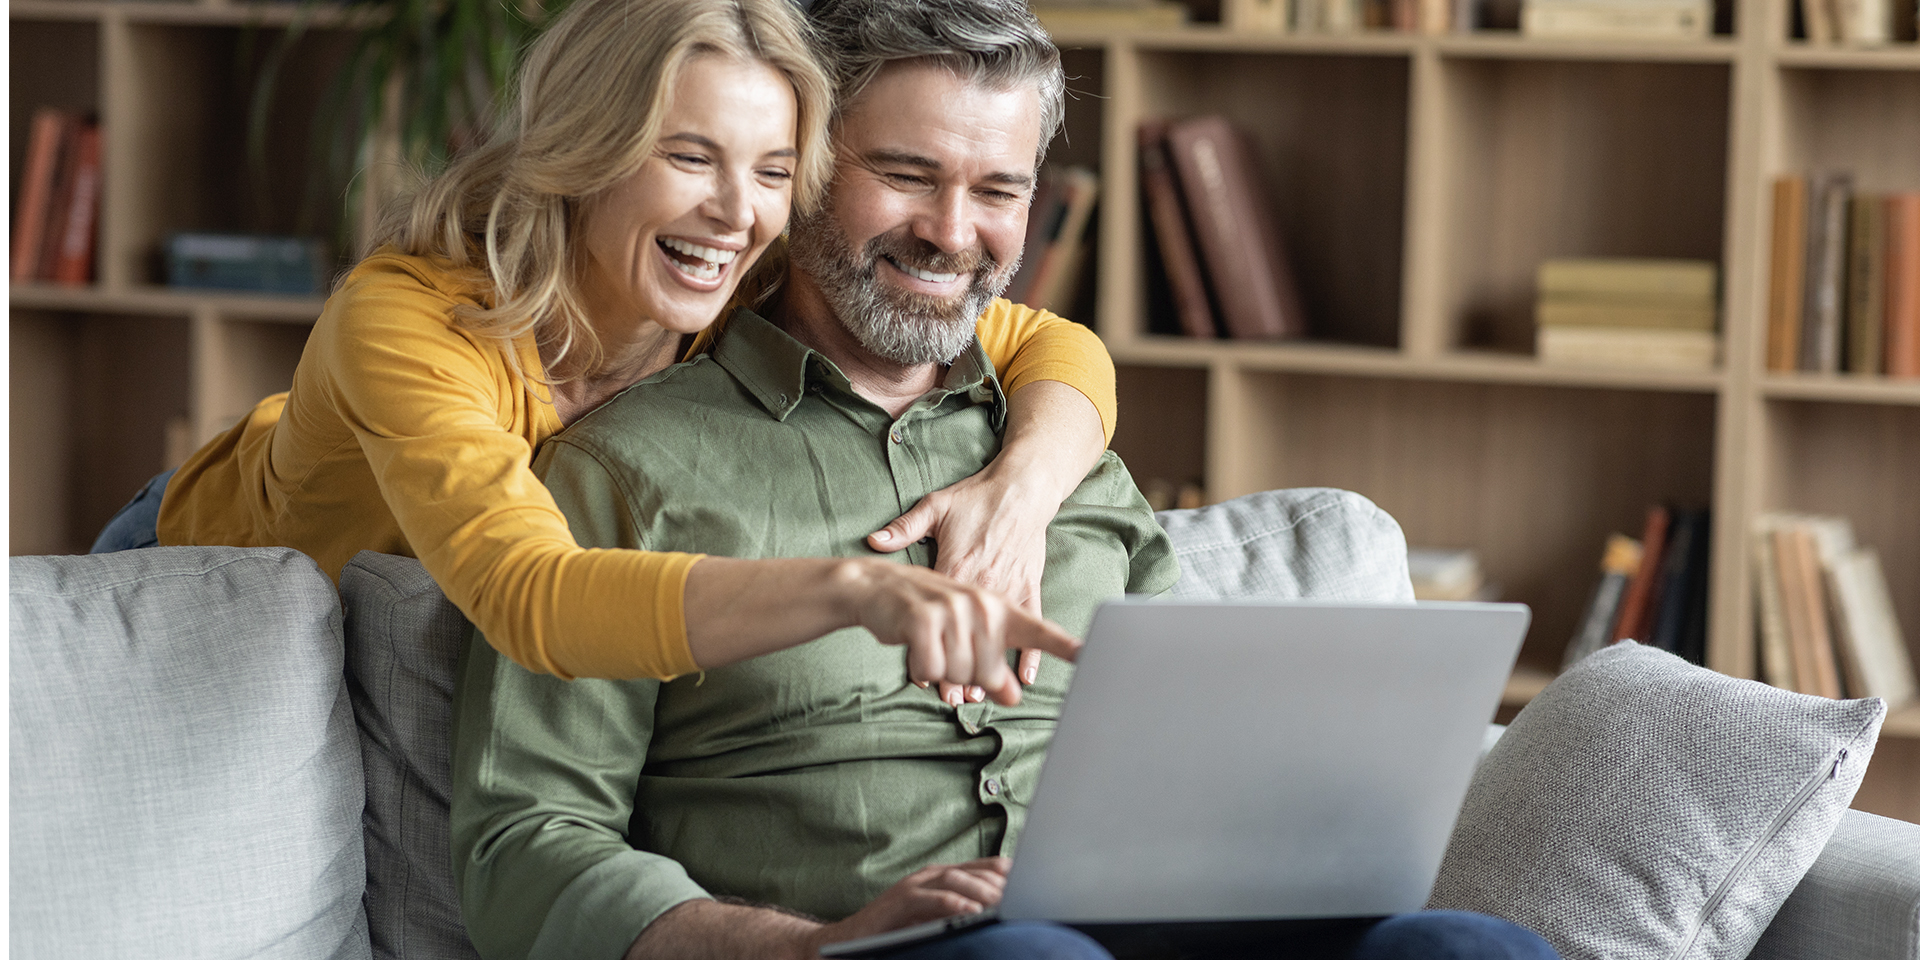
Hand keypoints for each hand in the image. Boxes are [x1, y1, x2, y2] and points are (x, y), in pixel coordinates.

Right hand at [805, 858, 1010, 954]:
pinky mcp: (900, 902)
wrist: (848, 942)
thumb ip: (961, 913)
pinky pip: (932, 899)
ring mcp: (914, 886)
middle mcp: (929, 875)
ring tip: (1004, 904)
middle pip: (974, 870)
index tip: (1032, 883)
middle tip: (1025, 896)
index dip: (1008, 873)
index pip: (983, 867)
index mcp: (941, 877)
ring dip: (982, 891)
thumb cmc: (895, 933)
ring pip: (955, 879)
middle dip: (1001, 882)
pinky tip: (971, 914)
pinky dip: (953, 904)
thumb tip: (997, 917)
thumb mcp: (935, 921)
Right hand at [838, 559, 1077, 705]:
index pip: (1038, 630)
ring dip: (938, 669)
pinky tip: (913, 647)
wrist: (876, 585)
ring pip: (958, 675)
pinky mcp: (924, 620)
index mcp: (997, 608)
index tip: (1090, 657)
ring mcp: (953, 611)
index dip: (1064, 646)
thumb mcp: (965, 631)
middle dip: (963, 674)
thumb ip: (994, 663)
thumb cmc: (925, 610)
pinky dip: (919, 668)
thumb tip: (1015, 695)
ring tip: (927, 643)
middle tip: (944, 649)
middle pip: (987, 674)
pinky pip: (929, 670)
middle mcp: (981, 606)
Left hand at [868, 465, 1054, 706]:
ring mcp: (1009, 585)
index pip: (941, 619)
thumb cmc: (977, 498)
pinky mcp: (1030, 584)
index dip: (931, 649)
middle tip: (950, 696)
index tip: (922, 674)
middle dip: (961, 669)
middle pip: (970, 637)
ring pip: (999, 637)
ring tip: (978, 693)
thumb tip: (875, 541)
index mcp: (958, 566)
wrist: (1021, 487)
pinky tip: (1024, 675)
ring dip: (989, 667)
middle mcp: (984, 582)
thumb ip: (904, 528)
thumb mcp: (936, 507)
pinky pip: (1032, 622)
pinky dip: (1031, 651)